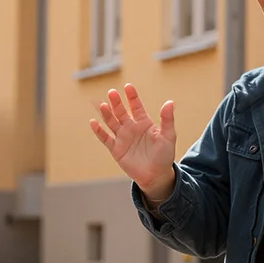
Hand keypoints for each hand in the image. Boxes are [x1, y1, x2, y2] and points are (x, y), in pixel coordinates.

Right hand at [90, 84, 177, 205]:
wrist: (156, 176)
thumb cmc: (164, 156)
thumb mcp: (169, 136)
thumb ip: (167, 120)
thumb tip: (169, 102)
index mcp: (144, 123)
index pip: (136, 107)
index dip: (132, 97)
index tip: (128, 86)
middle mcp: (131, 128)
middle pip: (121, 112)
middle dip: (116, 103)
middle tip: (112, 92)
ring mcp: (122, 138)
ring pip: (112, 123)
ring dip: (107, 114)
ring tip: (103, 105)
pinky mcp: (116, 149)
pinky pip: (105, 139)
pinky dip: (99, 131)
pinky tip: (94, 122)